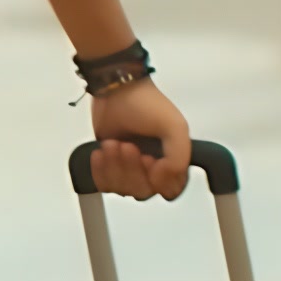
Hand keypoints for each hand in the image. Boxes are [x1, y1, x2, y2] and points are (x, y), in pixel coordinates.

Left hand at [87, 81, 190, 199]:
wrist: (114, 89)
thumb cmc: (144, 103)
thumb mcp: (174, 126)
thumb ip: (179, 158)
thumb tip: (163, 180)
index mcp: (173, 158)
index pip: (171, 189)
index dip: (159, 181)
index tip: (150, 160)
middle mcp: (153, 166)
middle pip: (144, 191)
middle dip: (132, 169)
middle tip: (128, 146)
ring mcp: (130, 167)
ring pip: (123, 189)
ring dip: (115, 166)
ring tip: (113, 144)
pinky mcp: (109, 165)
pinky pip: (105, 185)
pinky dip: (101, 170)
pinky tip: (102, 151)